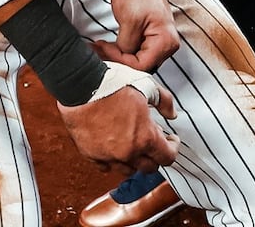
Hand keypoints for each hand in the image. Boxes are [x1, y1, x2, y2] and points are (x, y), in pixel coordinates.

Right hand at [58, 81, 178, 172]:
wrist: (81, 85)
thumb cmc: (112, 84)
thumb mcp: (146, 84)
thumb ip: (164, 100)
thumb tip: (172, 113)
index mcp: (145, 137)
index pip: (167, 157)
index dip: (173, 148)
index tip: (172, 139)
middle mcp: (128, 152)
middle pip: (149, 168)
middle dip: (155, 155)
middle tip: (154, 140)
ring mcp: (109, 156)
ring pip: (128, 170)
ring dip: (135, 160)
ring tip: (133, 143)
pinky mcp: (92, 155)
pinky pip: (106, 166)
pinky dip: (113, 160)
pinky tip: (114, 146)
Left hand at [102, 0, 179, 73]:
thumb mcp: (130, 19)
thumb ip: (126, 45)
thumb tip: (121, 59)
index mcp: (165, 41)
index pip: (141, 65)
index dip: (120, 61)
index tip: (104, 49)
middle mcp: (166, 44)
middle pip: (139, 65)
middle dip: (117, 60)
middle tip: (98, 51)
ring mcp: (158, 41)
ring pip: (136, 60)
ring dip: (117, 56)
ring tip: (100, 48)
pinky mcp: (150, 37)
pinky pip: (135, 51)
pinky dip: (121, 50)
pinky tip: (108, 45)